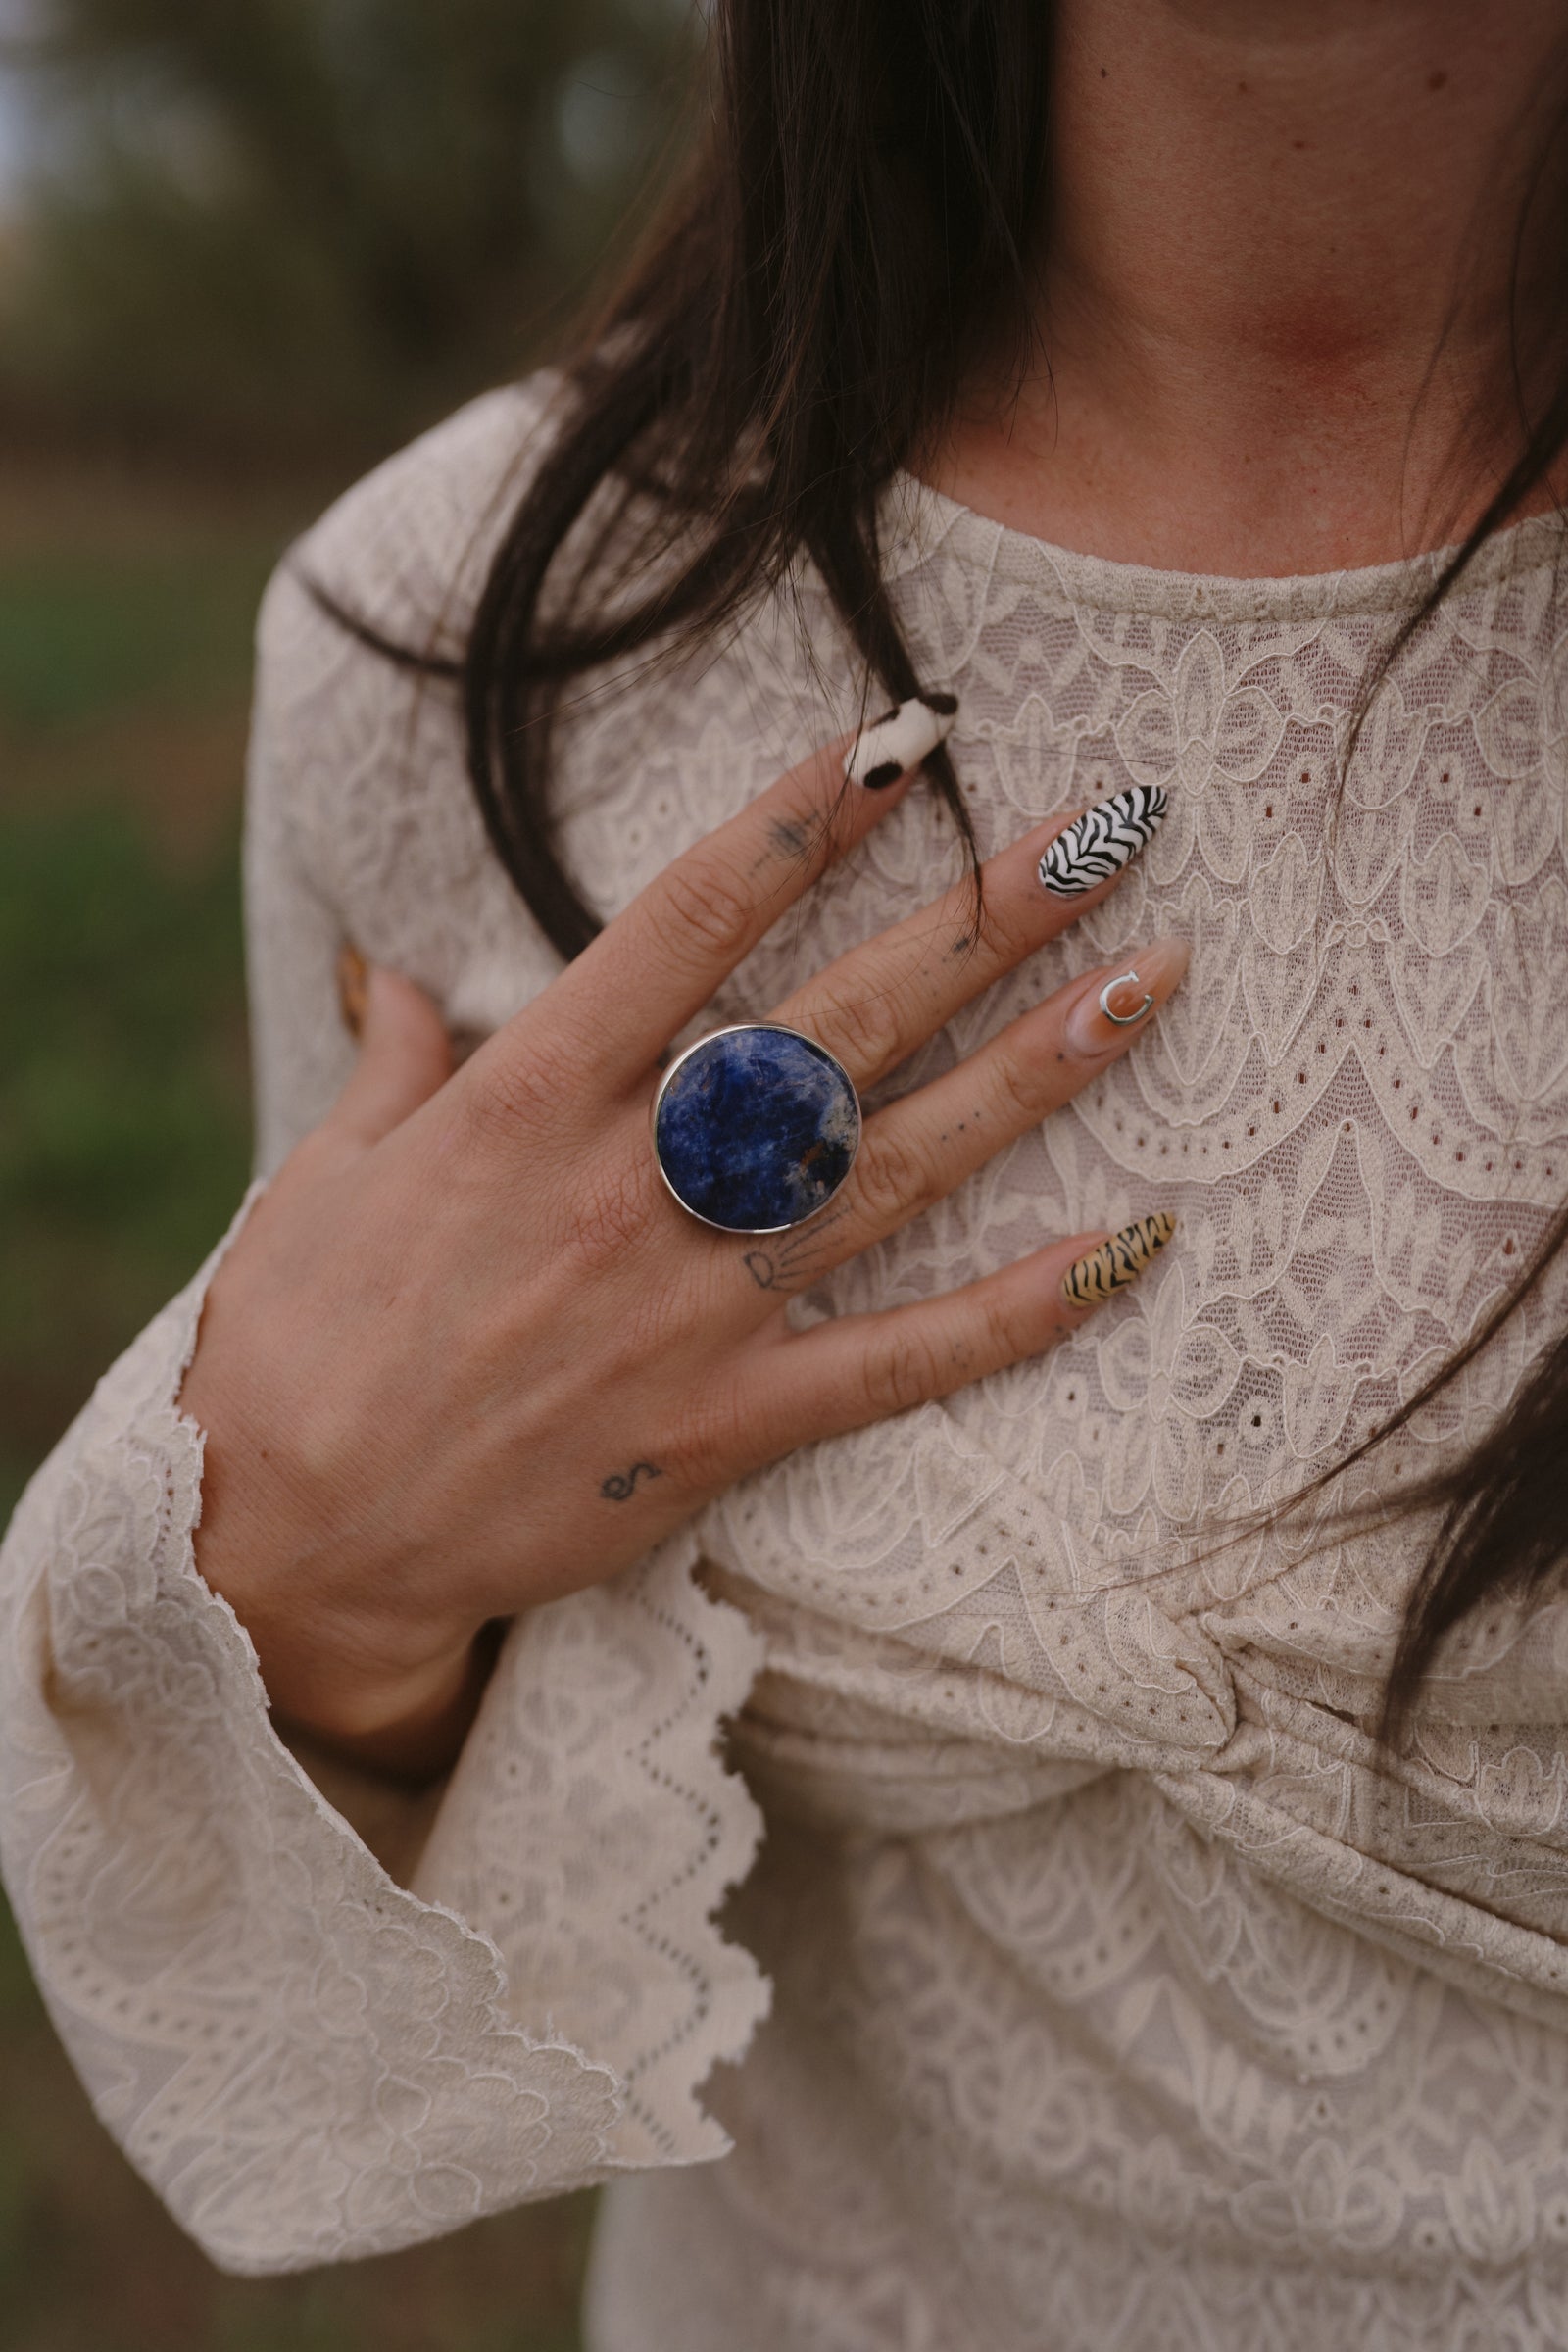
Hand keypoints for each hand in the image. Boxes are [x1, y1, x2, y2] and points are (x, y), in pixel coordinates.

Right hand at [183, 725, 1185, 1777]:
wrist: (288, 1548)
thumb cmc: (292, 1346)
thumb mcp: (323, 1173)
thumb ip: (394, 1062)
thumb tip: (401, 972)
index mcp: (525, 1101)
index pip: (689, 922)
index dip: (806, 821)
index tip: (906, 740)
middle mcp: (629, 1187)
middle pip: (837, 1024)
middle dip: (980, 918)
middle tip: (1107, 828)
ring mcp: (690, 1311)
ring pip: (895, 1168)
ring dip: (1035, 1072)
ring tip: (1151, 983)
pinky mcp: (726, 1426)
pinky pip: (900, 1364)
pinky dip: (1018, 1312)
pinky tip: (1129, 1248)